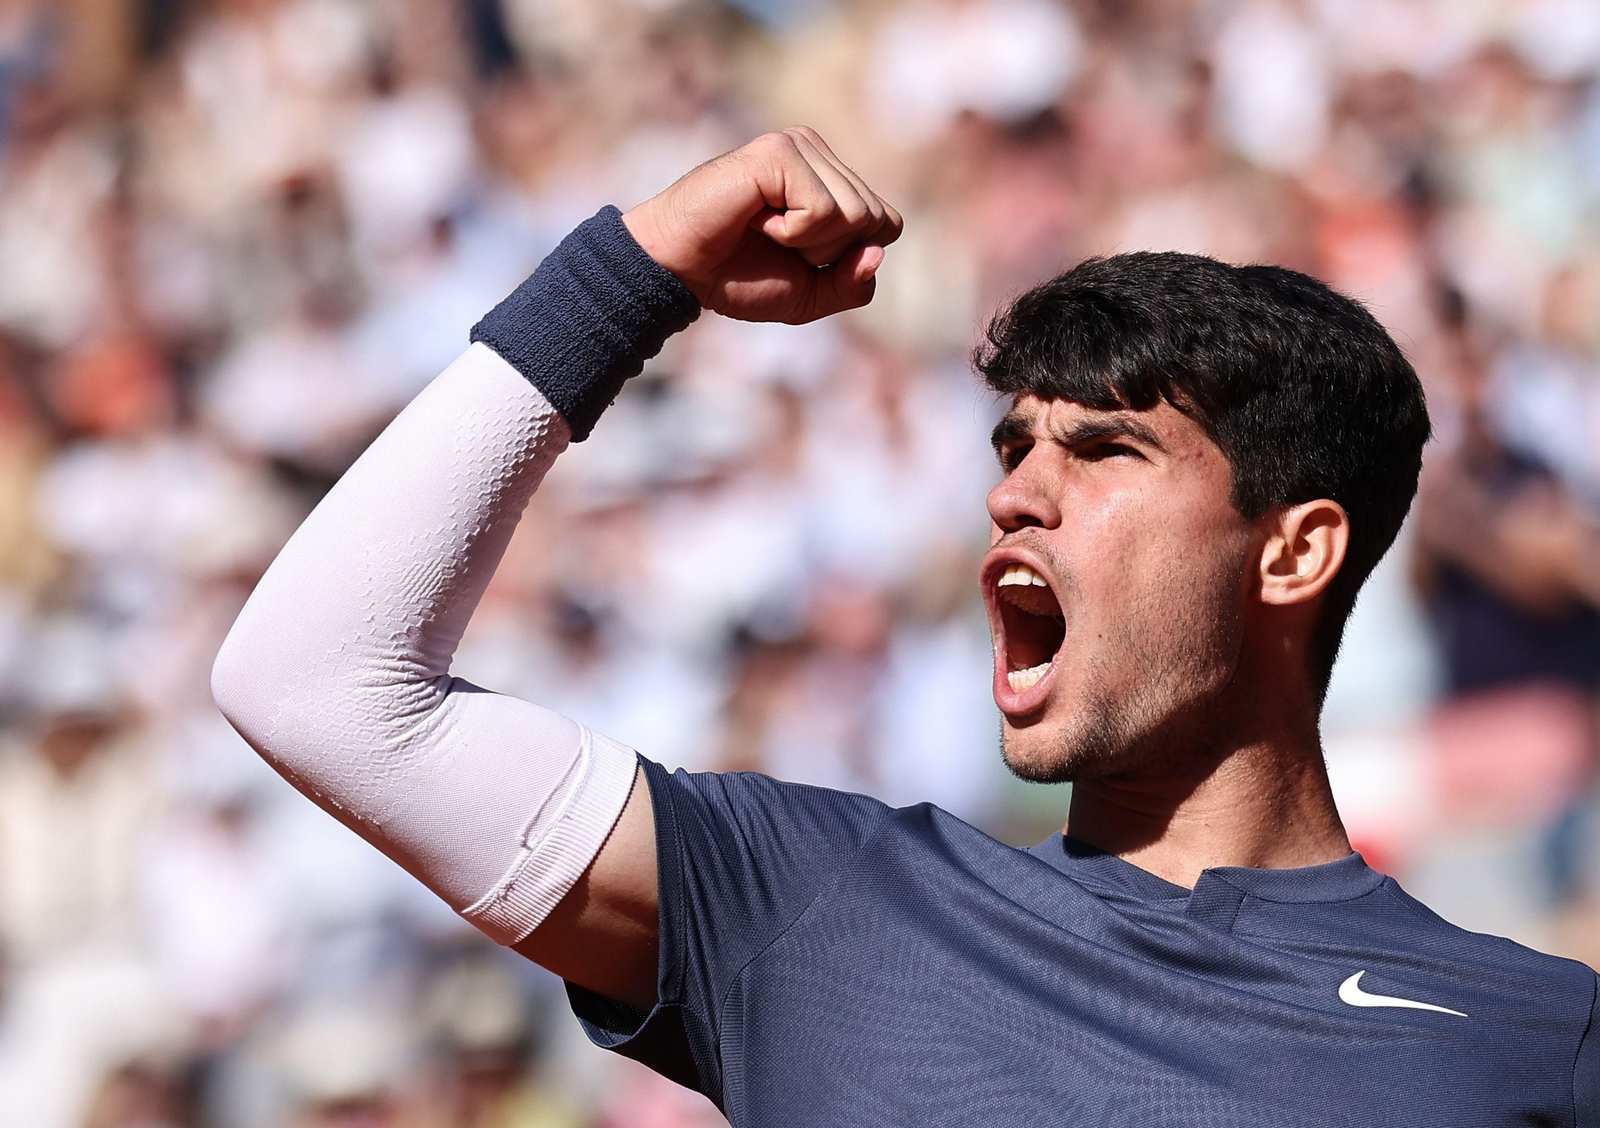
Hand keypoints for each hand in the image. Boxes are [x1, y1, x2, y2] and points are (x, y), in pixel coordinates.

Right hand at [622, 127, 902, 324]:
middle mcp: (816, 152)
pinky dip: (793, 233)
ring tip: (765, 229)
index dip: (848, 258)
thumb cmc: (736, 277)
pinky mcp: (778, 153)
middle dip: (830, 252)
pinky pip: (824, 211)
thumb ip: (852, 284)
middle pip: (875, 220)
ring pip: (855, 215)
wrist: (678, 271)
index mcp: (828, 176)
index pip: (886, 223)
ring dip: (810, 243)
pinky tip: (757, 219)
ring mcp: (798, 146)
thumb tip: (876, 252)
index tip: (798, 254)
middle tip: (777, 243)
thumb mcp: (809, 295)